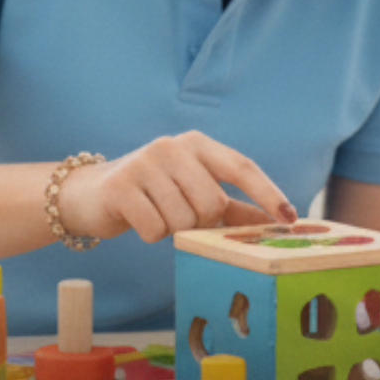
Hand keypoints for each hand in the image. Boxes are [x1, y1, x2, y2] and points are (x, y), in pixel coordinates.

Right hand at [55, 131, 296, 242]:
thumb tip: (277, 222)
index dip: (268, 193)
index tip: (290, 217)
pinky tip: (138, 219)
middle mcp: (173, 146)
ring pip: (184, 219)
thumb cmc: (153, 194)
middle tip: (182, 217)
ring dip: (173, 229)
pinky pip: (155, 229)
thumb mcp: (194, 192)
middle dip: (202, 222)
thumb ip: (234, 207)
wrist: (89, 194)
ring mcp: (145, 163)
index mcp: (198, 144)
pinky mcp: (121, 186)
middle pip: (213, 203)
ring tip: (157, 214)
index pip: (242, 166)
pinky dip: (151, 235)